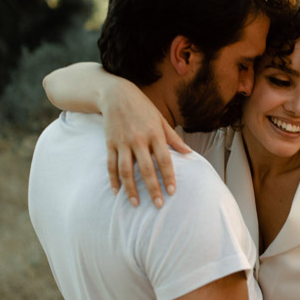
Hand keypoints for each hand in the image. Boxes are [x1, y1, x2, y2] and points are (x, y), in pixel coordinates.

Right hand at [100, 79, 190, 207]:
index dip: (168, 176)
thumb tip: (189, 153)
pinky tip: (117, 192)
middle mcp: (138, 140)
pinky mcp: (110, 144)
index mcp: (154, 134)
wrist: (115, 94)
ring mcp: (122, 143)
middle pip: (146, 168)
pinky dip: (113, 180)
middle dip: (152, 188)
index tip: (172, 192)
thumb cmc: (142, 107)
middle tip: (158, 204)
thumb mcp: (161, 119)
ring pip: (126, 170)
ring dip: (131, 189)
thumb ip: (174, 138)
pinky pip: (111, 165)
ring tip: (135, 204)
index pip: (164, 159)